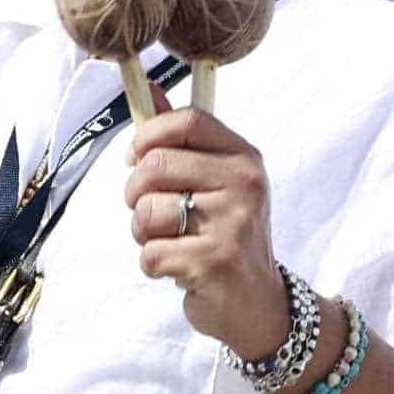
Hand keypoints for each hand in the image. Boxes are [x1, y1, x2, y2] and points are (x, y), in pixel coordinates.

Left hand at [123, 103, 285, 360]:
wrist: (257, 303)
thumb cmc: (226, 234)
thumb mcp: (215, 181)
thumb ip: (180, 139)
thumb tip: (147, 90)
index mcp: (244, 158)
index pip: (188, 121)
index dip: (149, 135)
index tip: (135, 158)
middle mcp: (244, 185)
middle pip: (155, 166)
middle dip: (135, 193)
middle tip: (151, 212)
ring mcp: (232, 224)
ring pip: (146, 212)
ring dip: (143, 234)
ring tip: (171, 242)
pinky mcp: (214, 262)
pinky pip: (150, 254)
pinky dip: (153, 266)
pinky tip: (178, 268)